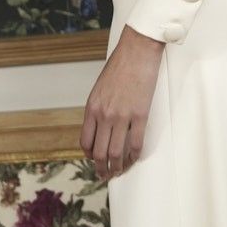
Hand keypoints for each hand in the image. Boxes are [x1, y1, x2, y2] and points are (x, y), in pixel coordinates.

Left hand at [80, 24, 164, 179]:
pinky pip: (136, 144)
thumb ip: (98, 108)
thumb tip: (100, 127)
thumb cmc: (120, 65)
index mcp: (92, 108)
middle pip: (100, 153)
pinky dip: (134, 156)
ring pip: (117, 153)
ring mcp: (122, 116)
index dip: (90, 156)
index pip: (86, 142)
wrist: (137, 50)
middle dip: (102, 168)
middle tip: (106, 176)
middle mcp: (104, 115)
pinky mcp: (140, 115)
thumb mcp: (100, 87)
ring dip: (117, 168)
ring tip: (119, 172)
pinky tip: (134, 158)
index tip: (96, 160)